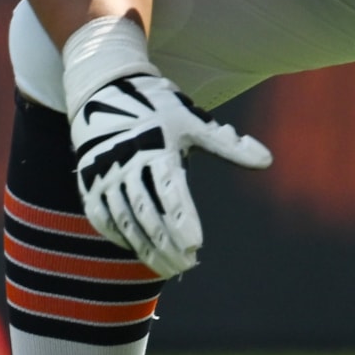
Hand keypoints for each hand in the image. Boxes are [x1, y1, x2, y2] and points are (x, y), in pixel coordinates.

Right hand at [62, 17, 269, 276]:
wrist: (100, 86)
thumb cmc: (156, 106)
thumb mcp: (192, 120)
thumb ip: (227, 144)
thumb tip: (266, 160)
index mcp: (155, 147)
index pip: (170, 192)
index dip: (182, 221)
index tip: (196, 246)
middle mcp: (126, 162)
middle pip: (147, 214)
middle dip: (167, 244)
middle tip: (186, 265)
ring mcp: (103, 173)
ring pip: (124, 219)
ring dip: (145, 246)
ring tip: (166, 268)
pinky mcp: (88, 179)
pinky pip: (101, 215)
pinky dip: (118, 235)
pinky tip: (136, 249)